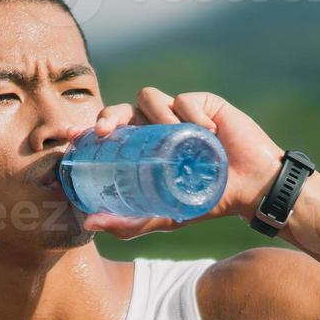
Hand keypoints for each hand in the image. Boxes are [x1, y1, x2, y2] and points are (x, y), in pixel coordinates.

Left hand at [77, 87, 283, 239]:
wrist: (251, 189)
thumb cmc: (206, 201)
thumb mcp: (164, 216)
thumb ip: (130, 223)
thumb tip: (89, 223)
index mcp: (143, 148)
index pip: (109, 132)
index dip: (85, 128)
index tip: (68, 134)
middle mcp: (156, 127)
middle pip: (122, 109)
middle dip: (108, 115)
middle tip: (105, 131)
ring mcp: (178, 112)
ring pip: (149, 97)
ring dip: (156, 115)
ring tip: (177, 137)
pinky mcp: (203, 102)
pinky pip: (184, 99)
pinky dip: (191, 115)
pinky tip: (207, 132)